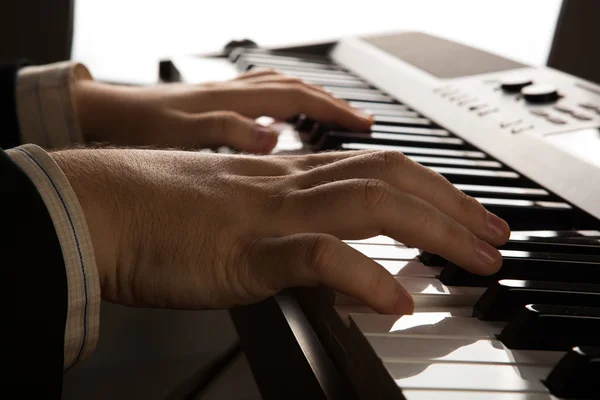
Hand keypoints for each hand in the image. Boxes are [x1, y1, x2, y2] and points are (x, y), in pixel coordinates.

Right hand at [52, 149, 509, 313]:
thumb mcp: (239, 215)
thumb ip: (290, 232)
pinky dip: (364, 276)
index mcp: (286, 179)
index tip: (463, 211)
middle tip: (493, 235)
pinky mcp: (246, 254)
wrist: (101, 207)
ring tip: (475, 259)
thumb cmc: (158, 211)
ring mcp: (270, 217)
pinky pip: (317, 257)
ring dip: (433, 231)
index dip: (430, 185)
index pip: (376, 167)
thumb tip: (335, 260)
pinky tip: (399, 301)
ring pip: (369, 205)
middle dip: (452, 205)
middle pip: (390, 178)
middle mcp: (288, 188)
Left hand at [72, 70, 372, 153]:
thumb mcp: (182, 135)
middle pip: (298, 90)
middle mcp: (235, 94)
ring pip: (280, 91)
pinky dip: (282, 108)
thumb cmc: (138, 129)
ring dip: (312, 103)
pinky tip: (282, 127)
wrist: (102, 115)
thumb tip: (274, 140)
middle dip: (334, 105)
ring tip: (334, 121)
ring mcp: (225, 98)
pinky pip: (260, 100)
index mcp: (235, 101)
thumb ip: (228, 133)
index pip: (300, 99)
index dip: (336, 112)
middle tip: (362, 122)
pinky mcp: (214, 106)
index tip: (366, 126)